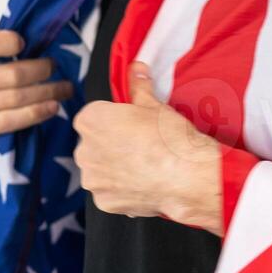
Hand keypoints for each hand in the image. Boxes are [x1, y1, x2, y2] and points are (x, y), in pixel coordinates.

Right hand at [0, 30, 74, 143]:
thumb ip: (2, 44)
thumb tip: (39, 38)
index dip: (7, 42)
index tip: (26, 43)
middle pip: (9, 74)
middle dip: (41, 70)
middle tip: (57, 68)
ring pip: (13, 99)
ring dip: (46, 93)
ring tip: (64, 89)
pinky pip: (6, 122)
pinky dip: (34, 114)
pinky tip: (51, 107)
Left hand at [73, 61, 223, 235]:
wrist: (187, 176)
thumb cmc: (169, 138)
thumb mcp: (154, 104)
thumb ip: (138, 86)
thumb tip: (136, 69)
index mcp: (90, 121)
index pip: (94, 116)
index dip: (114, 120)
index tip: (132, 124)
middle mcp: (84, 151)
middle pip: (94, 144)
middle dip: (111, 145)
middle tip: (140, 145)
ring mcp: (93, 180)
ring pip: (100, 170)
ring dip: (115, 169)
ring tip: (144, 167)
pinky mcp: (104, 203)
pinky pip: (110, 193)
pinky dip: (123, 190)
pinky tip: (144, 183)